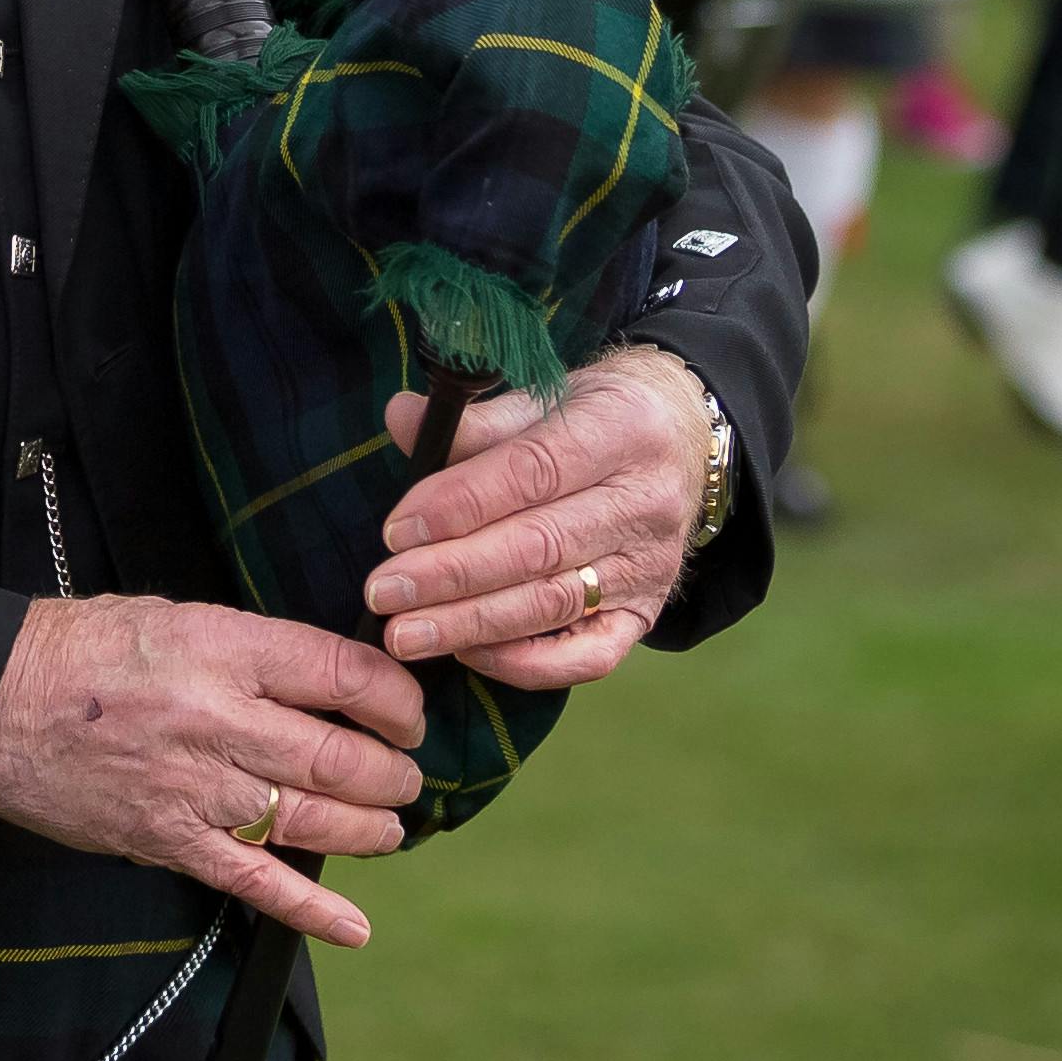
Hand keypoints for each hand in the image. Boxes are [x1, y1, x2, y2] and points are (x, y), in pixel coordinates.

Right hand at [0, 594, 427, 949]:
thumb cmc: (77, 648)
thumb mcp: (171, 616)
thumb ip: (248, 650)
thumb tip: (328, 681)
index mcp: (218, 647)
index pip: (342, 674)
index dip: (395, 701)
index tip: (406, 714)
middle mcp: (215, 717)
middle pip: (341, 757)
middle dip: (393, 775)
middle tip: (404, 776)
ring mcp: (193, 786)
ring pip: (314, 820)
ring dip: (370, 829)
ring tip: (386, 826)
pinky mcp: (167, 839)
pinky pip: (254, 881)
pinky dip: (311, 910)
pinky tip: (354, 926)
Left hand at [366, 343, 713, 688]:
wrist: (679, 440)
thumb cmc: (589, 415)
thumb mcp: (541, 397)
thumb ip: (471, 420)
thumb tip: (399, 417)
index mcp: (622, 431)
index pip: (532, 473)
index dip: (459, 505)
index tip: (395, 531)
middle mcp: (645, 504)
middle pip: (538, 548)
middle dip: (450, 575)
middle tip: (382, 593)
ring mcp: (650, 567)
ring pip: (553, 604)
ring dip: (470, 624)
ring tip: (403, 634)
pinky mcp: (647, 613)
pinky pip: (589, 656)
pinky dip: (526, 663)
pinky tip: (467, 653)